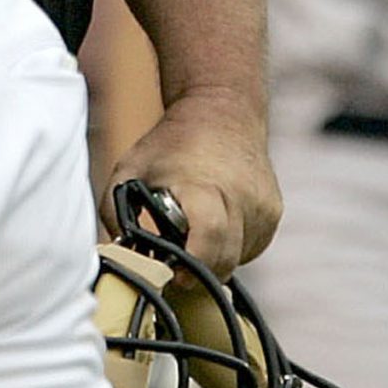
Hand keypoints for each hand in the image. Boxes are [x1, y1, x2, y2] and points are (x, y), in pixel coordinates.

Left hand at [102, 92, 282, 280]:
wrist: (223, 111)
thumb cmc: (171, 142)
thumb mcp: (130, 169)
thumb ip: (115, 212)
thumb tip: (118, 253)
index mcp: (203, 186)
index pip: (209, 237)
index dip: (192, 264)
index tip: (174, 276)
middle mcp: (240, 197)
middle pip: (225, 259)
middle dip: (198, 273)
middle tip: (175, 272)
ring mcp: (262, 206)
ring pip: (239, 258)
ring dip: (215, 260)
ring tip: (192, 237)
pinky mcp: (273, 212)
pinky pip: (251, 247)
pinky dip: (231, 247)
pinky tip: (214, 227)